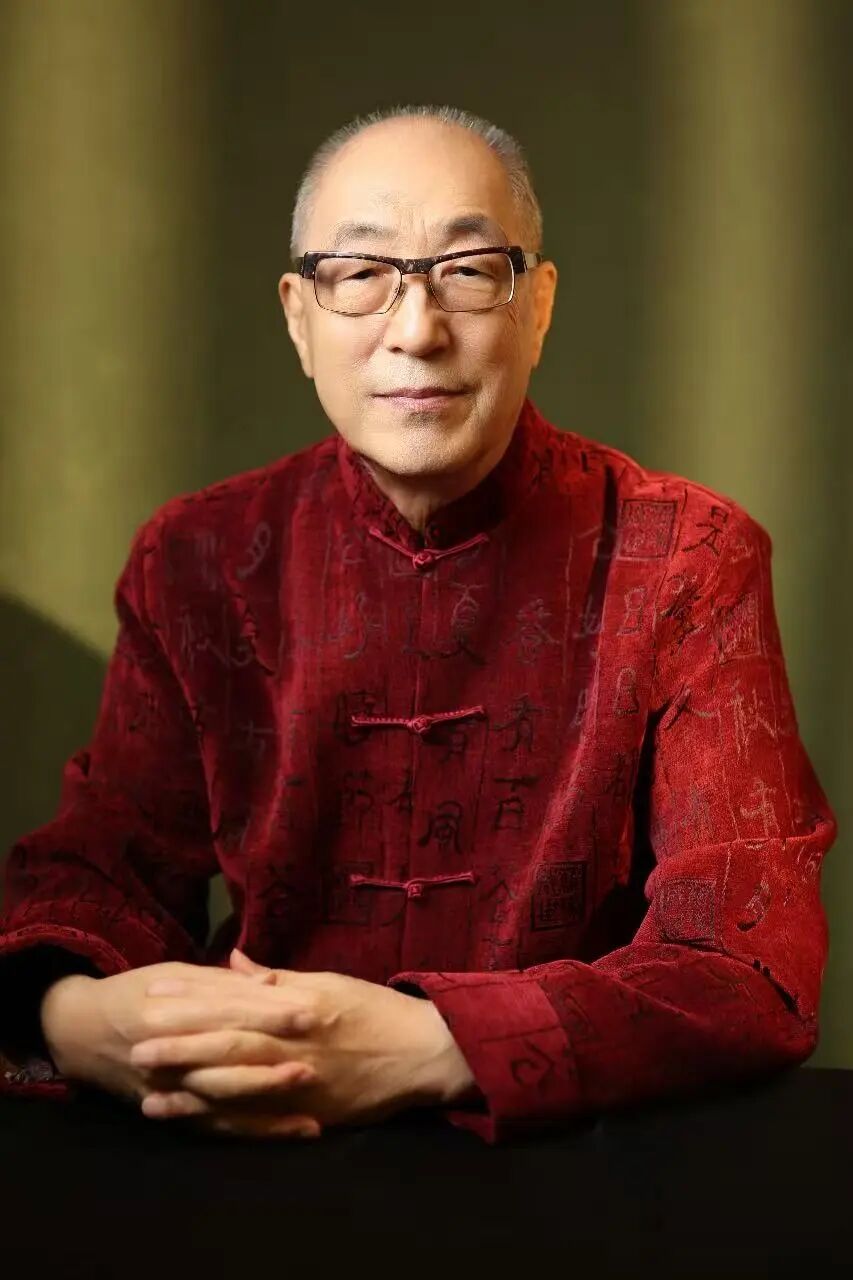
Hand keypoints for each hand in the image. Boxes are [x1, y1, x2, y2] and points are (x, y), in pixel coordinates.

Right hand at [39, 960, 321, 1139]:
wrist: (81, 1032)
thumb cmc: (135, 993)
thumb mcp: (174, 975)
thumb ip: (223, 982)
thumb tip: (272, 981)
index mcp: (168, 1012)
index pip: (226, 1012)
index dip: (267, 1012)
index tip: (309, 1010)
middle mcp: (168, 1055)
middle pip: (227, 1057)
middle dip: (273, 1057)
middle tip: (318, 1055)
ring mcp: (170, 1090)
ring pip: (225, 1099)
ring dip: (269, 1100)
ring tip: (310, 1097)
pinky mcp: (175, 1115)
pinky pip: (220, 1128)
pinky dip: (258, 1132)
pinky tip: (295, 1131)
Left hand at [131, 948, 476, 1133]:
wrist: (423, 1051)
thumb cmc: (375, 1010)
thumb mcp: (327, 982)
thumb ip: (277, 978)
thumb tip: (234, 960)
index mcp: (298, 1005)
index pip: (236, 999)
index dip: (193, 997)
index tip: (156, 993)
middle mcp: (295, 1043)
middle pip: (228, 1043)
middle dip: (179, 1042)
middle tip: (136, 1042)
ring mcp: (300, 1082)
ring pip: (237, 1083)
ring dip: (190, 1084)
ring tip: (148, 1085)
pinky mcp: (307, 1112)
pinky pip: (257, 1117)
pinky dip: (220, 1118)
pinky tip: (189, 1117)